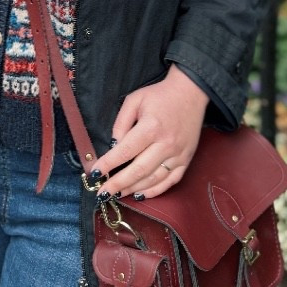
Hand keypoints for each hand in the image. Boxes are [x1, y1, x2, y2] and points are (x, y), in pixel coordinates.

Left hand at [91, 66, 207, 200]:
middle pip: (138, 170)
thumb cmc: (160, 95)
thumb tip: (114, 146)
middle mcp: (166, 144)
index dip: (108, 164)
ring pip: (153, 179)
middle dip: (118, 184)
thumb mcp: (135, 100)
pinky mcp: (186, 160)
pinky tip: (140, 194)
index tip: (95, 173)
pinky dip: (155, 191)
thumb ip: (121, 123)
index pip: (125, 151)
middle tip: (102, 193)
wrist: (191, 92)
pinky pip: (170, 181)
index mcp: (151, 127)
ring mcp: (178, 154)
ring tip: (117, 194)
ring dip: (133, 189)